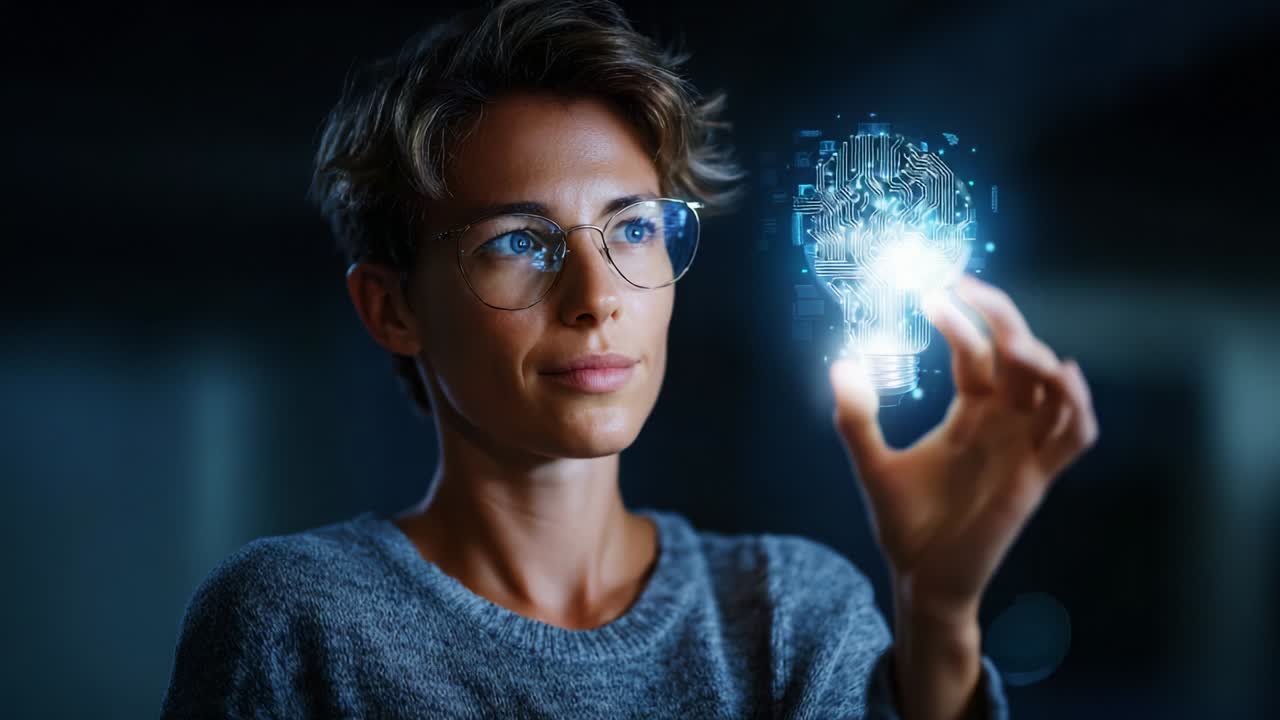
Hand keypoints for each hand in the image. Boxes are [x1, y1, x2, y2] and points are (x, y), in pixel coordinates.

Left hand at [830, 273, 1097, 614]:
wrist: (919, 576)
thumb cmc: (904, 522)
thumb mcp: (871, 462)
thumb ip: (856, 417)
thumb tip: (841, 362)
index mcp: (971, 412)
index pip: (976, 351)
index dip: (959, 318)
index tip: (930, 290)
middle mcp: (1004, 422)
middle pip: (1018, 353)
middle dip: (998, 315)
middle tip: (963, 285)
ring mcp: (1024, 447)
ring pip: (1053, 387)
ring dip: (1038, 355)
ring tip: (1006, 339)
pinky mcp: (1036, 478)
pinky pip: (1075, 436)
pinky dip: (1077, 405)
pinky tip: (1061, 375)